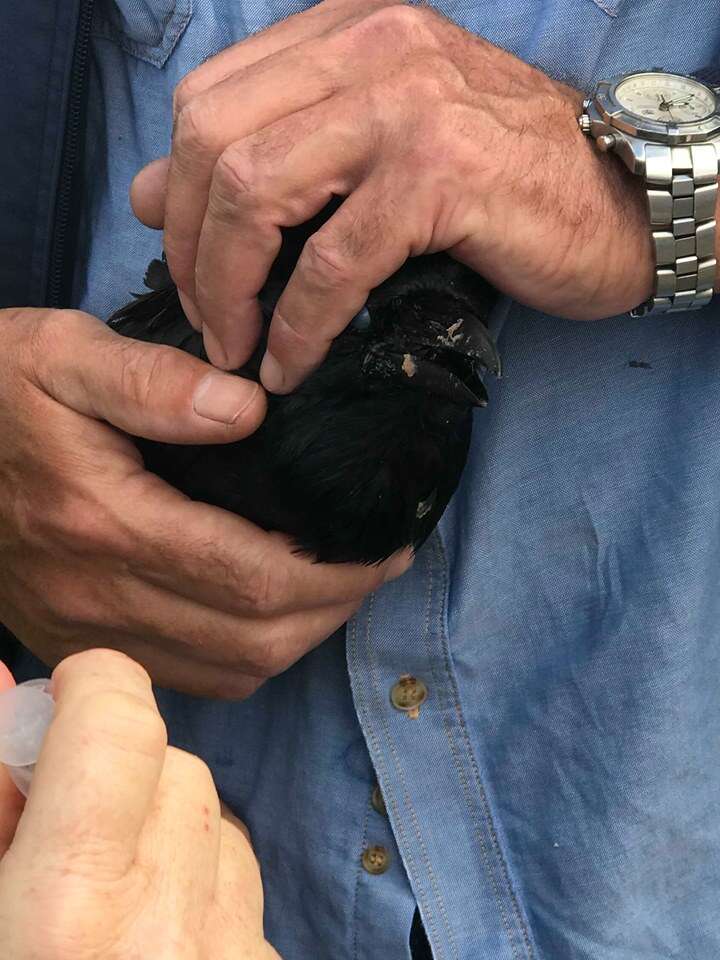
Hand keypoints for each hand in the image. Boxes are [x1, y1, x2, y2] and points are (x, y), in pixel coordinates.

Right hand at [0, 308, 408, 696]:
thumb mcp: (59, 355)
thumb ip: (154, 382)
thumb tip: (249, 408)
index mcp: (105, 521)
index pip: (251, 577)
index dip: (334, 573)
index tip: (383, 547)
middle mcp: (96, 595)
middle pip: (252, 639)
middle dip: (333, 609)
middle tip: (375, 565)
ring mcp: (83, 631)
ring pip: (225, 673)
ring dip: (296, 639)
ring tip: (334, 587)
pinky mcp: (75, 643)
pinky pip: (185, 679)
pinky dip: (245, 657)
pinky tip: (267, 614)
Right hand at [0, 649, 280, 959]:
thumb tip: (7, 678)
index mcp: (71, 911)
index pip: (124, 727)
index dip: (96, 687)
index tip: (70, 693)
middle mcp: (168, 931)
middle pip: (180, 772)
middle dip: (124, 779)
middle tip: (68, 836)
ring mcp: (233, 958)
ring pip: (223, 826)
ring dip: (170, 836)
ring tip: (110, 903)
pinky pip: (247, 892)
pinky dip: (203, 894)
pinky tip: (152, 945)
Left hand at [132, 0, 654, 392]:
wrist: (622, 202)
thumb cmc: (504, 180)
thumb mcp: (378, 147)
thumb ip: (275, 155)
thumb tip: (151, 193)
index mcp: (346, 35)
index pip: (209, 101)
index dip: (177, 195)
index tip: (191, 269)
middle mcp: (370, 50)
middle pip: (212, 140)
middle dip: (191, 249)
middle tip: (208, 320)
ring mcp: (406, 106)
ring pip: (256, 191)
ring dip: (230, 288)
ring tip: (238, 348)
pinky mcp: (440, 176)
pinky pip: (332, 262)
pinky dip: (298, 327)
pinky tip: (292, 366)